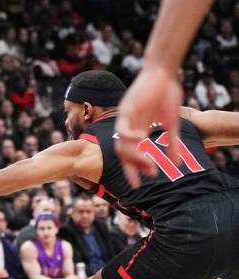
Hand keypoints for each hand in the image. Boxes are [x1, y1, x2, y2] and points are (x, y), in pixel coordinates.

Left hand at [115, 66, 182, 187]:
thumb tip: (176, 164)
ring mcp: (125, 119)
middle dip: (134, 166)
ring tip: (148, 164)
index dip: (131, 170)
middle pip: (123, 152)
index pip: (129, 156)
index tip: (137, 185)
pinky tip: (142, 140)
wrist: (163, 73)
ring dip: (134, 155)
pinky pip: (123, 128)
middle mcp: (127, 127)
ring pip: (122, 143)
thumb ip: (172, 143)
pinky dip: (131, 137)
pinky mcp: (126, 109)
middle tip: (149, 174)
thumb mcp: (171, 123)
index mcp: (136, 131)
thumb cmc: (166, 95)